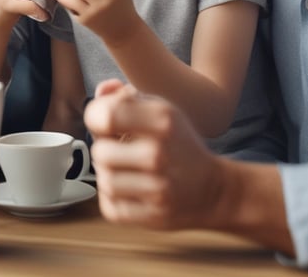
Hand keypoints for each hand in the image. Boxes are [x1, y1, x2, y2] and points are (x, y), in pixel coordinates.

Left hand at [84, 79, 225, 229]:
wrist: (212, 188)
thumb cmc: (177, 143)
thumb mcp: (159, 109)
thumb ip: (123, 97)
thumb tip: (101, 92)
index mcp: (161, 118)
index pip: (106, 115)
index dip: (95, 117)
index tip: (103, 122)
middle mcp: (160, 153)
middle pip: (100, 151)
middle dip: (104, 149)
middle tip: (117, 148)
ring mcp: (158, 187)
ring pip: (104, 180)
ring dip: (108, 174)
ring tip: (124, 169)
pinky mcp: (154, 216)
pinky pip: (110, 207)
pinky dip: (114, 198)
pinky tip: (130, 188)